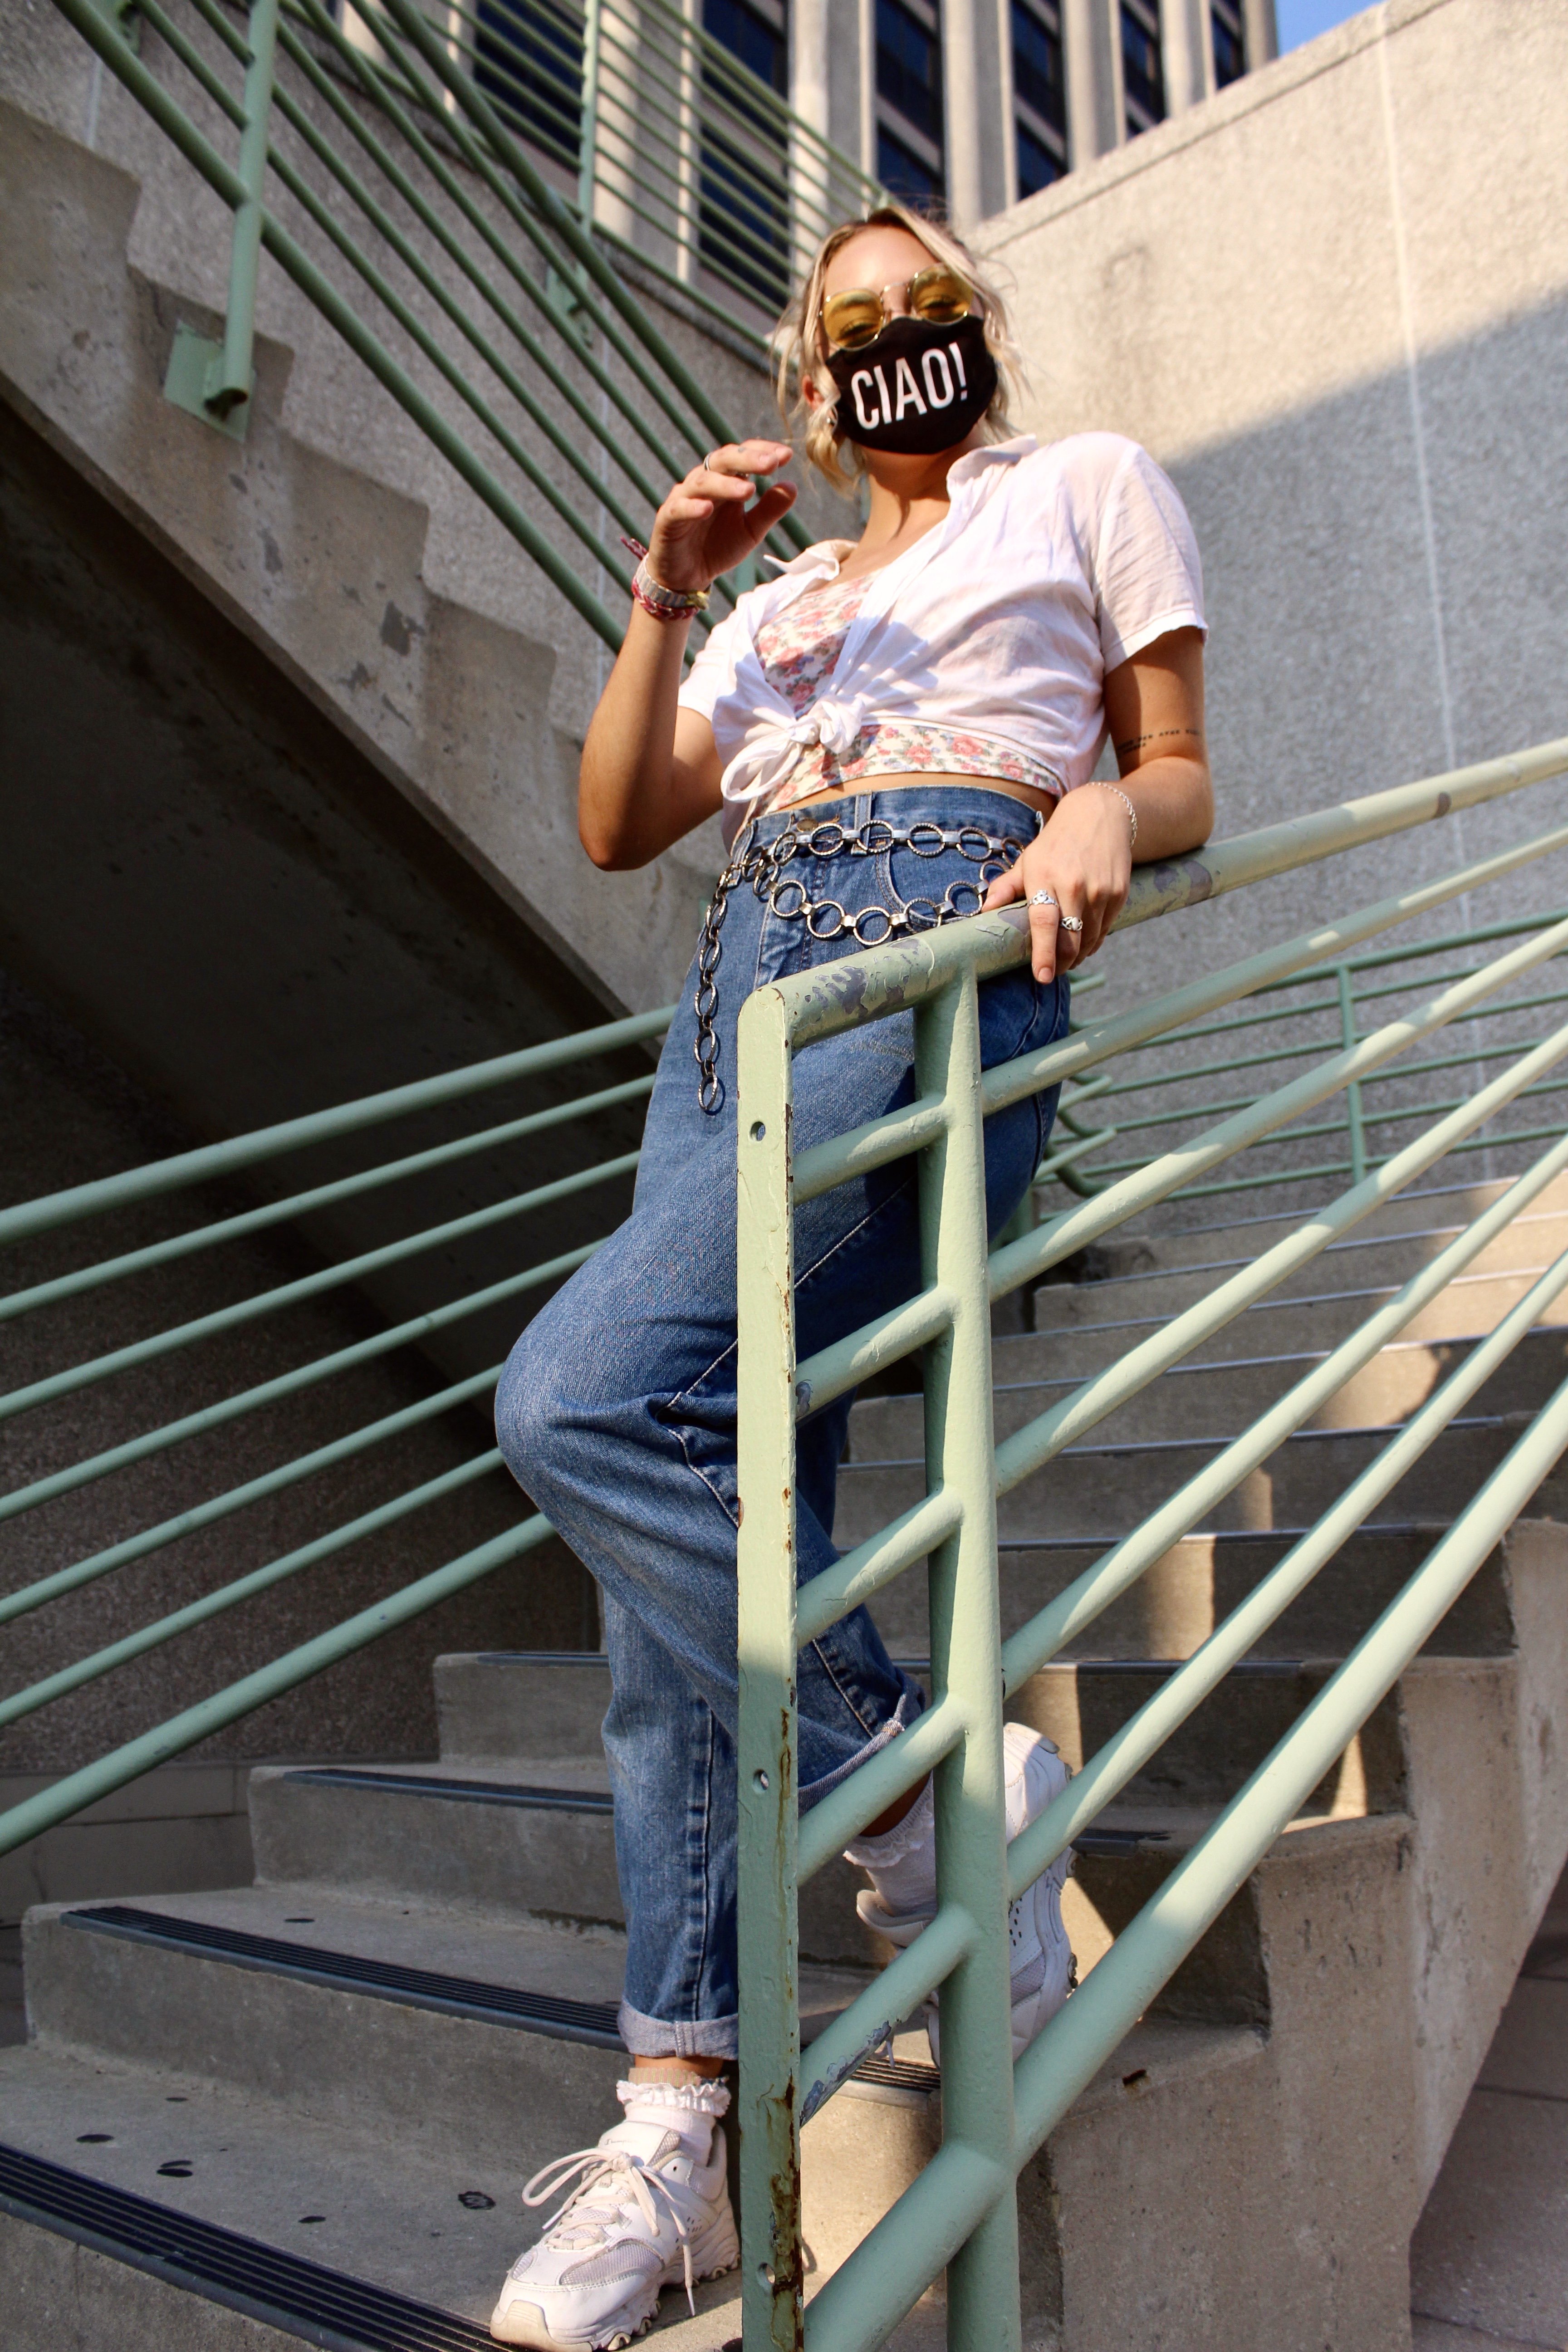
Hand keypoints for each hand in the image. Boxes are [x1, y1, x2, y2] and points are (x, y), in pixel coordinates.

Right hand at [644, 440, 796, 594]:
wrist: (687, 575)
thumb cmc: (718, 547)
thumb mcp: (751, 531)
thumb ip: (769, 509)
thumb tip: (792, 485)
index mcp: (725, 480)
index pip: (742, 455)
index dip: (762, 451)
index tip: (786, 456)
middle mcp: (704, 482)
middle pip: (723, 460)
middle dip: (748, 459)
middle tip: (771, 463)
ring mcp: (684, 498)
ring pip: (702, 481)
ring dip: (725, 484)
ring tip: (749, 490)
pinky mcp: (667, 519)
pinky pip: (679, 509)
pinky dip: (692, 507)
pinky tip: (707, 509)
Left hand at [982, 787, 1133, 982]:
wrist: (1100, 816)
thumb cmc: (1056, 843)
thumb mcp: (1028, 860)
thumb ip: (1006, 887)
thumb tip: (983, 913)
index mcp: (1045, 876)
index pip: (1044, 921)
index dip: (1043, 953)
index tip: (1041, 975)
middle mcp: (1075, 885)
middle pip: (1070, 938)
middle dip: (1061, 963)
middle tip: (1050, 973)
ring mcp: (1100, 890)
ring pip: (1089, 939)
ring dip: (1077, 956)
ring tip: (1066, 960)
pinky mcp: (1119, 893)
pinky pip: (1105, 930)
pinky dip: (1093, 941)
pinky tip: (1083, 942)